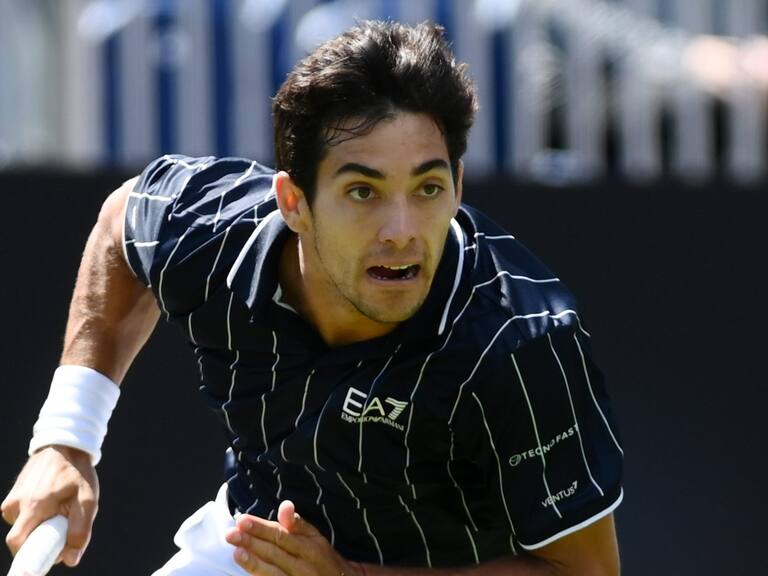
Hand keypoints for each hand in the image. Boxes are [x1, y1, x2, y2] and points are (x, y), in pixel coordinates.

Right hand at [1, 445, 98, 566]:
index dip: (31, 555)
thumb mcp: (87, 500)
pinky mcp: (12, 495)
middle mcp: (16, 504)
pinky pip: (22, 516)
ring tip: (59, 508)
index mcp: (33, 506)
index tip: (49, 555)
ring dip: (40, 525)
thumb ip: (80, 530)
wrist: (65, 445)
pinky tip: (51, 502)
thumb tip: (71, 560)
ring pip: (23, 527)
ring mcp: (12, 499)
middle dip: (40, 539)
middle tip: (62, 526)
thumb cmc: (77, 473)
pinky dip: (36, 516)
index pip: (18, 544)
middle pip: (21, 538)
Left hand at [225, 501, 359, 575]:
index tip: (242, 520)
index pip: (280, 535)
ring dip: (253, 563)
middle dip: (251, 542)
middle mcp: (303, 566)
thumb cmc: (324, 558)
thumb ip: (297, 523)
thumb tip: (285, 505)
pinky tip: (248, 571)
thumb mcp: (316, 538)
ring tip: (237, 552)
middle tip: (231, 534)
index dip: (261, 528)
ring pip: (272, 572)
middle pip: (274, 552)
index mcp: (309, 547)